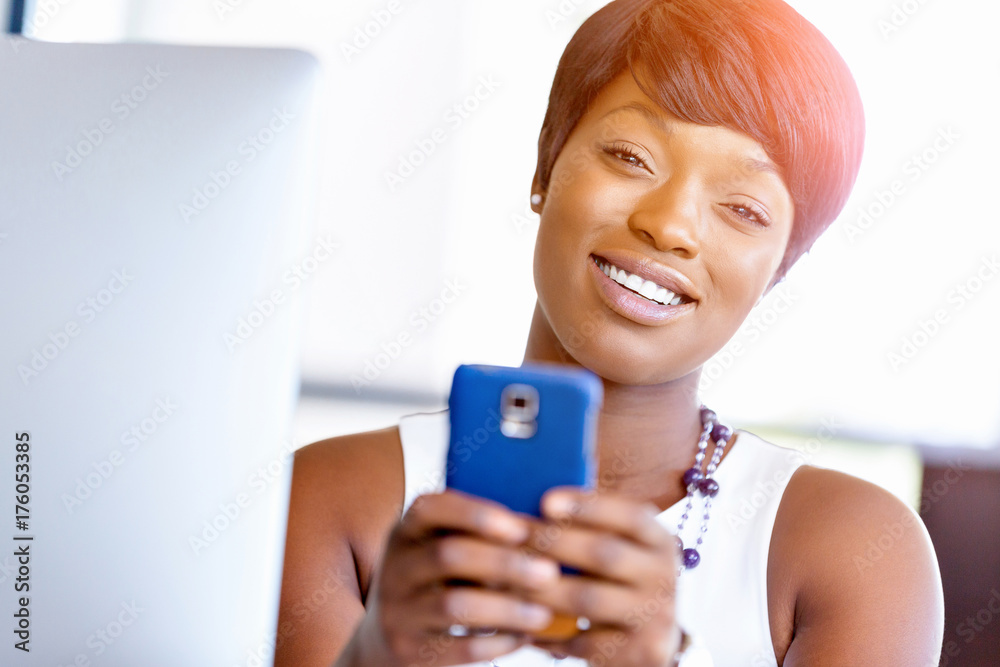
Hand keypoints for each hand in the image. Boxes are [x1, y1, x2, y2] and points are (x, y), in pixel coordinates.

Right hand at [345, 489, 561, 666]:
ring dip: (505, 608)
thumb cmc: (434, 582)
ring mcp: (397, 610)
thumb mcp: (437, 548)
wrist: (384, 638)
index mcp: (406, 531)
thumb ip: (476, 537)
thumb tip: (544, 531)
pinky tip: (522, 638)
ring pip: (453, 605)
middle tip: (549, 573)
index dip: (475, 514)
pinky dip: (495, 643)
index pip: (430, 508)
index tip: (520, 528)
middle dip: (503, 563)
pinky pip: (456, 647)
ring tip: (543, 613)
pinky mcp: (408, 650)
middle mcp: (395, 567)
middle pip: (448, 556)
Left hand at [524, 487, 683, 665]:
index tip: (545, 501)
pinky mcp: (642, 653)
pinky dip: (545, 631)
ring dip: (539, 587)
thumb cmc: (617, 579)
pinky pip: (581, 640)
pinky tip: (516, 622)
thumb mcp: (619, 546)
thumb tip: (532, 499)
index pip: (629, 516)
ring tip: (502, 578)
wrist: (650, 641)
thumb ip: (589, 525)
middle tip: (511, 537)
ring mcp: (656, 617)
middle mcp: (666, 575)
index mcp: (660, 540)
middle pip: (603, 554)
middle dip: (551, 542)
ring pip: (587, 599)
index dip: (588, 507)